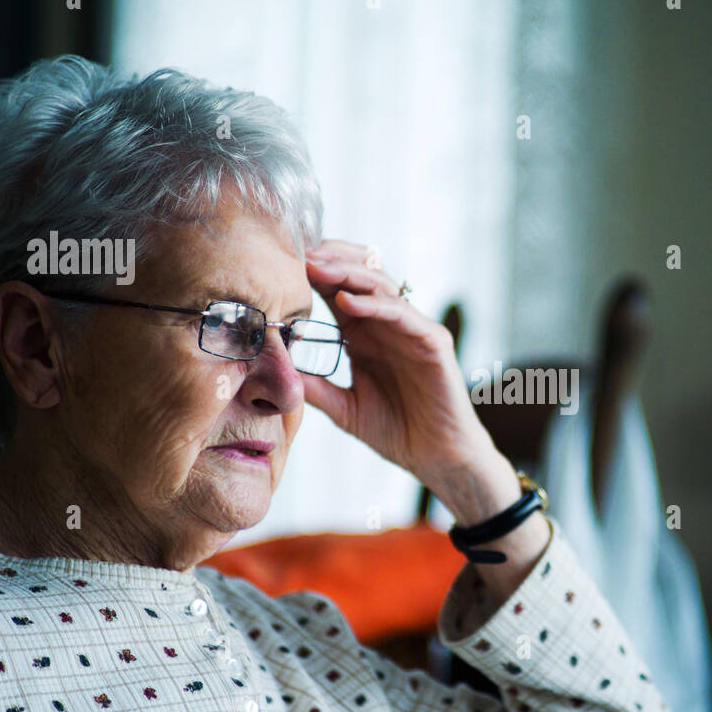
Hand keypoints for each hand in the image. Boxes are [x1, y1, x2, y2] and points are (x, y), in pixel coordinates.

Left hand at [301, 239, 499, 499]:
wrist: (436, 457)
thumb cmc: (396, 431)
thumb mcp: (344, 409)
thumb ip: (316, 388)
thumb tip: (274, 372)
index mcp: (365, 334)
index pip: (337, 290)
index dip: (312, 275)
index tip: (280, 266)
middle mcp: (388, 324)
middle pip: (359, 275)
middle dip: (328, 260)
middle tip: (297, 254)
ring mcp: (412, 329)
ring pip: (380, 285)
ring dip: (346, 273)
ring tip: (316, 267)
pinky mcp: (433, 341)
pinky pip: (402, 313)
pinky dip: (374, 304)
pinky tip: (345, 301)